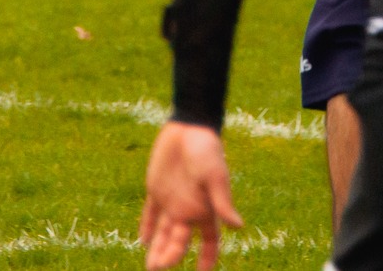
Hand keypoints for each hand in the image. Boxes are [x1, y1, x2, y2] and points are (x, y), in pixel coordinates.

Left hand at [139, 121, 240, 269]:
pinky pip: (150, 213)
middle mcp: (189, 208)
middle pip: (180, 241)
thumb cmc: (206, 150)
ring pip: (164, 232)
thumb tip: (239, 227)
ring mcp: (172, 199)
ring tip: (151, 266)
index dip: (207, 259)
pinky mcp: (157, 188)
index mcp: (205, 208)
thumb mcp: (214, 176)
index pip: (209, 241)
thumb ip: (222, 202)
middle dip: (171, 256)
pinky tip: (143, 240)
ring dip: (158, 249)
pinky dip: (146, 226)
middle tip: (159, 268)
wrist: (189, 126)